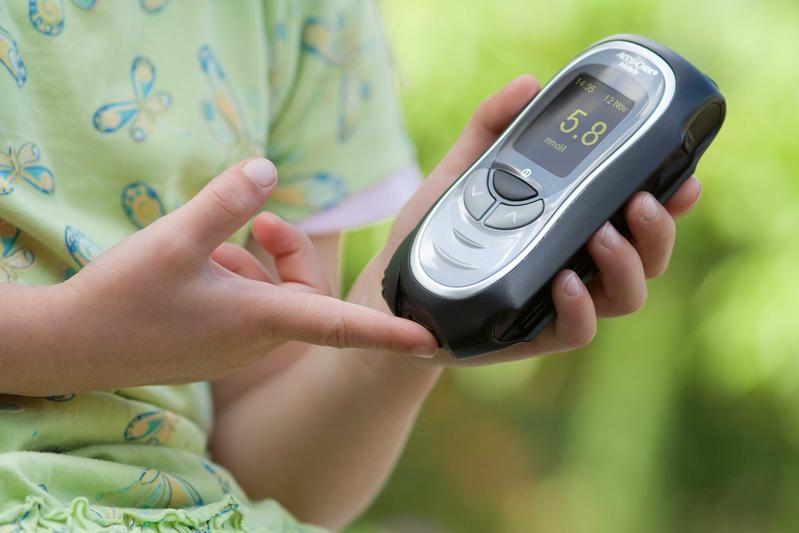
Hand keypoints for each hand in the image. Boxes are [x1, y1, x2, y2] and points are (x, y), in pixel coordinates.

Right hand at [20, 159, 435, 394]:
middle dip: (290, 251)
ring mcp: (235, 349)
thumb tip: (270, 169)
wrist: (68, 348)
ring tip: (212, 245)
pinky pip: (249, 309)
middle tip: (256, 221)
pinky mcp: (215, 349)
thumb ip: (226, 205)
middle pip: (306, 293)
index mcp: (260, 319)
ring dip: (255, 264)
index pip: (341, 326)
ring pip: (275, 298)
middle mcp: (256, 340)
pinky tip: (201, 266)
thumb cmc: (124, 298)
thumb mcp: (175, 240)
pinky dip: (237, 281)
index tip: (432, 343)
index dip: (388, 333)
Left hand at [348, 75, 701, 365]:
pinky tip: (565, 282)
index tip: (685, 176)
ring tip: (603, 236)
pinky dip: (579, 308)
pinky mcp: (534, 334)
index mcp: (571, 224)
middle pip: (647, 257)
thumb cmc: (434, 231)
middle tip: (640, 201)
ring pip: (625, 296)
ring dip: (626, 266)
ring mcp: (559, 302)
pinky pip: (577, 331)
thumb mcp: (459, 173)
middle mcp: (577, 264)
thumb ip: (490, 128)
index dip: (670, 199)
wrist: (395, 290)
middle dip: (658, 232)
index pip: (636, 214)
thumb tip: (528, 84)